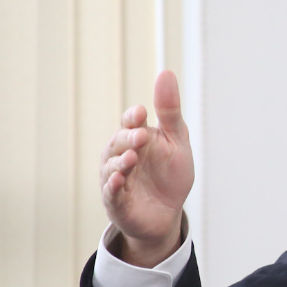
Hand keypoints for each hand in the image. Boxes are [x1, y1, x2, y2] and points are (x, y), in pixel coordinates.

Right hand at [100, 70, 194, 266]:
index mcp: (135, 138)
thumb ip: (169, 111)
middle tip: (141, 137)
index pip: (129, 123)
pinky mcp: (116, 203)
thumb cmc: (170, 174)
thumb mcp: (176, 140)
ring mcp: (116, 179)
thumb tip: (166, 73)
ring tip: (132, 159)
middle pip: (118, 143)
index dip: (132, 118)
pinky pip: (111, 193)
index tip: (141, 113)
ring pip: (111, 167)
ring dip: (120, 163)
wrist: (168, 213)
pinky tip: (119, 180)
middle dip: (128, 139)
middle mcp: (120, 156)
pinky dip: (113, 186)